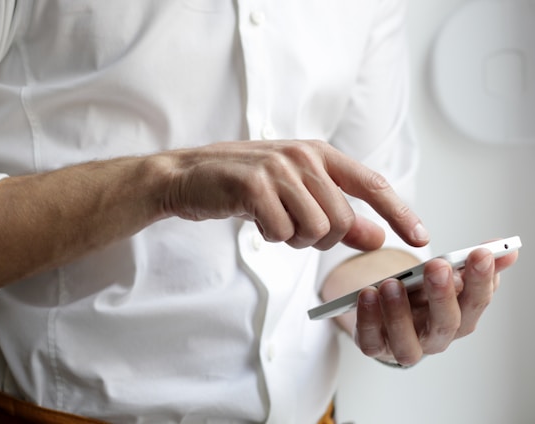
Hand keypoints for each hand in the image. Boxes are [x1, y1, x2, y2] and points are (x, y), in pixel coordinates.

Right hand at [163, 139, 428, 250]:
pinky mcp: (254, 185)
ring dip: (293, 238)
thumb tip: (377, 237)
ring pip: (315, 229)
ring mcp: (278, 168)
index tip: (420, 238)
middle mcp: (304, 156)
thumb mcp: (296, 195)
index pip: (372, 184)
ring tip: (273, 220)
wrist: (189, 176)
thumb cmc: (245, 185)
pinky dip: (270, 237)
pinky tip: (255, 219)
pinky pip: (282, 232)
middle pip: (341, 220)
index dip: (400, 212)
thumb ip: (339, 215)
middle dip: (320, 238)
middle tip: (293, 228)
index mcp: (319, 153)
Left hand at [353, 246, 518, 365]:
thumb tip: (507, 250)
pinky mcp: (375, 347)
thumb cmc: (420, 297)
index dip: (481, 280)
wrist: (387, 315)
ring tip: (392, 283)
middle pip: (446, 324)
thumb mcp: (445, 277)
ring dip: (399, 312)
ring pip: (407, 342)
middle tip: (437, 266)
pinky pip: (371, 341)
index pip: (477, 302)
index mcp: (459, 318)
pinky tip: (367, 295)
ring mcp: (404, 346)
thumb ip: (471, 264)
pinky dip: (368, 319)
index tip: (480, 253)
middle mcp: (436, 337)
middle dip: (443, 294)